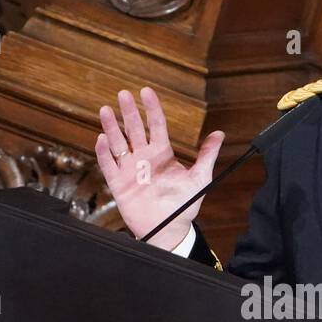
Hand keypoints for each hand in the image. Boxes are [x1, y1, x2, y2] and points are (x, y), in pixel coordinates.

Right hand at [94, 87, 224, 249]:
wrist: (169, 229)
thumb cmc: (184, 205)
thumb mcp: (200, 178)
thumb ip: (207, 155)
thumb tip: (219, 133)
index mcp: (162, 153)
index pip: (155, 125)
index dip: (151, 108)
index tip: (147, 92)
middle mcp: (144, 157)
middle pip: (134, 129)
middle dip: (129, 112)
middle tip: (124, 94)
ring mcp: (130, 169)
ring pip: (118, 143)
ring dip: (111, 127)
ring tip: (105, 110)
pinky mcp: (119, 184)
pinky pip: (109, 166)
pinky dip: (104, 153)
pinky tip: (102, 140)